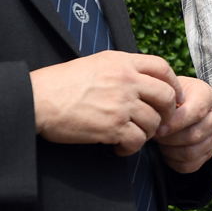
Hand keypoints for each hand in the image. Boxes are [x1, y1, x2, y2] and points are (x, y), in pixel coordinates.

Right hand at [30, 52, 181, 155]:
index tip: (174, 98)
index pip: (162, 67)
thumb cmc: (60, 84)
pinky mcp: (113, 126)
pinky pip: (137, 141)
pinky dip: (131, 149)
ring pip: (154, 122)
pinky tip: (118, 148)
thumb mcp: (95, 64)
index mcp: (121, 61)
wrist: (37, 100)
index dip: (173, 84)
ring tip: (130, 136)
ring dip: (146, 133)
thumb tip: (141, 80)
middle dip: (167, 113)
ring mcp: (121, 103)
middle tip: (158, 123)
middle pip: (166, 96)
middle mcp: (126, 80)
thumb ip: (121, 69)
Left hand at [155, 76, 211, 172]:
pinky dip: (175, 162)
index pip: (196, 112)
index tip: (158, 129)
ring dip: (170, 151)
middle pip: (195, 135)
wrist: (182, 99)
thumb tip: (159, 120)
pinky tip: (165, 153)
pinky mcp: (209, 150)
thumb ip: (165, 98)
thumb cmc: (171, 93)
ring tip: (159, 143)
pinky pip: (192, 165)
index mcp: (206, 95)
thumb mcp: (169, 87)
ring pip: (192, 152)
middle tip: (154, 136)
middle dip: (170, 139)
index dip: (176, 123)